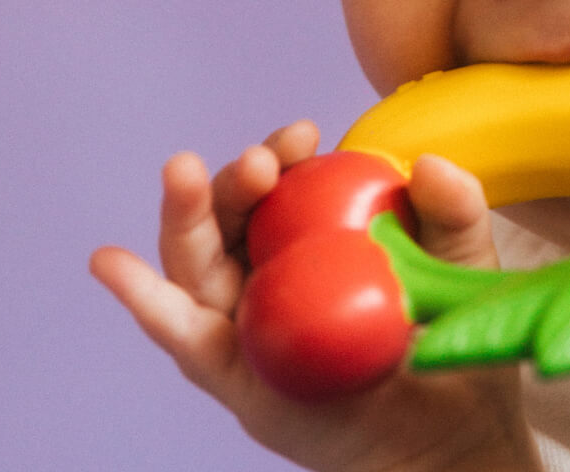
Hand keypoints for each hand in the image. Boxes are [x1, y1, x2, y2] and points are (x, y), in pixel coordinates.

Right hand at [90, 123, 542, 471]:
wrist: (451, 436)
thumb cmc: (447, 338)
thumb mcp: (460, 261)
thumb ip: (454, 208)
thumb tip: (429, 162)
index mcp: (313, 234)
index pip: (283, 183)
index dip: (281, 154)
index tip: (303, 134)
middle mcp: (269, 270)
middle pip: (231, 214)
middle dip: (236, 179)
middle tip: (260, 161)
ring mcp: (245, 321)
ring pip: (197, 260)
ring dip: (185, 213)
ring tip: (180, 171)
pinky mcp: (231, 374)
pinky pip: (180, 333)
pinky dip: (142, 298)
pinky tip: (109, 260)